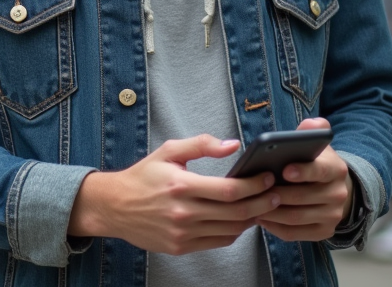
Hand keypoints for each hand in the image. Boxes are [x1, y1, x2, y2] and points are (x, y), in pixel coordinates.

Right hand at [68, 135, 279, 254]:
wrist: (114, 206)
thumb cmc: (143, 176)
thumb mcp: (169, 151)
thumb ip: (202, 145)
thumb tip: (232, 145)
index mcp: (181, 186)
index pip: (230, 190)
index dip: (255, 185)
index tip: (268, 178)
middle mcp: (183, 212)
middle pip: (236, 213)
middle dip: (263, 203)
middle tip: (277, 194)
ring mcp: (182, 233)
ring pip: (231, 230)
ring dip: (252, 219)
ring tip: (263, 206)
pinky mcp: (181, 247)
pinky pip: (218, 242)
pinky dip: (235, 232)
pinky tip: (241, 220)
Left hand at [257, 117, 352, 241]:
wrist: (334, 188)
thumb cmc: (316, 163)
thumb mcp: (316, 144)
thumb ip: (312, 130)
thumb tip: (310, 125)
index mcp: (336, 169)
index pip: (320, 171)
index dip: (303, 171)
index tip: (284, 170)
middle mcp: (338, 194)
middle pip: (304, 197)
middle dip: (278, 194)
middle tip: (255, 190)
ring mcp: (333, 215)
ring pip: (297, 217)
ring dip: (273, 212)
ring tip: (252, 203)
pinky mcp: (324, 231)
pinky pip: (296, 233)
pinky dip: (276, 227)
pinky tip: (261, 218)